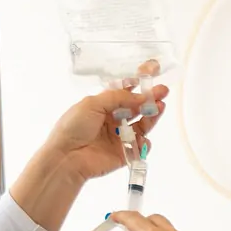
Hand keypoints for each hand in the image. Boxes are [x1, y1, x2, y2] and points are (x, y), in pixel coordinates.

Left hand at [41, 73, 170, 182]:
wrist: (67, 157)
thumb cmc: (73, 127)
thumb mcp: (92, 104)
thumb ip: (118, 98)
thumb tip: (141, 96)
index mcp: (103, 105)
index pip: (124, 91)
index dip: (138, 83)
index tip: (152, 73)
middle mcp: (113, 119)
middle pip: (136, 107)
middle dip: (150, 98)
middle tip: (163, 91)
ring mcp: (120, 136)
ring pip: (142, 124)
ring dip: (152, 115)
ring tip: (160, 107)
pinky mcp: (125, 153)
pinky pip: (140, 146)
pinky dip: (145, 142)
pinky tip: (143, 137)